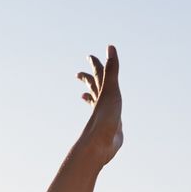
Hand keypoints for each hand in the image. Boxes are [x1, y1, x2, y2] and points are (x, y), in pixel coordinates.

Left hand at [73, 45, 122, 168]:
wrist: (101, 145)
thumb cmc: (106, 118)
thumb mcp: (110, 90)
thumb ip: (111, 70)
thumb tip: (110, 46)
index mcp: (102, 94)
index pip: (98, 75)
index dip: (95, 65)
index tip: (90, 57)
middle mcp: (102, 104)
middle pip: (94, 88)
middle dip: (89, 78)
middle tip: (79, 74)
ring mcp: (105, 116)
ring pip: (97, 103)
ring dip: (92, 96)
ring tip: (85, 94)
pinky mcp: (110, 127)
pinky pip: (106, 118)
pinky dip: (104, 115)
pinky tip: (105, 118)